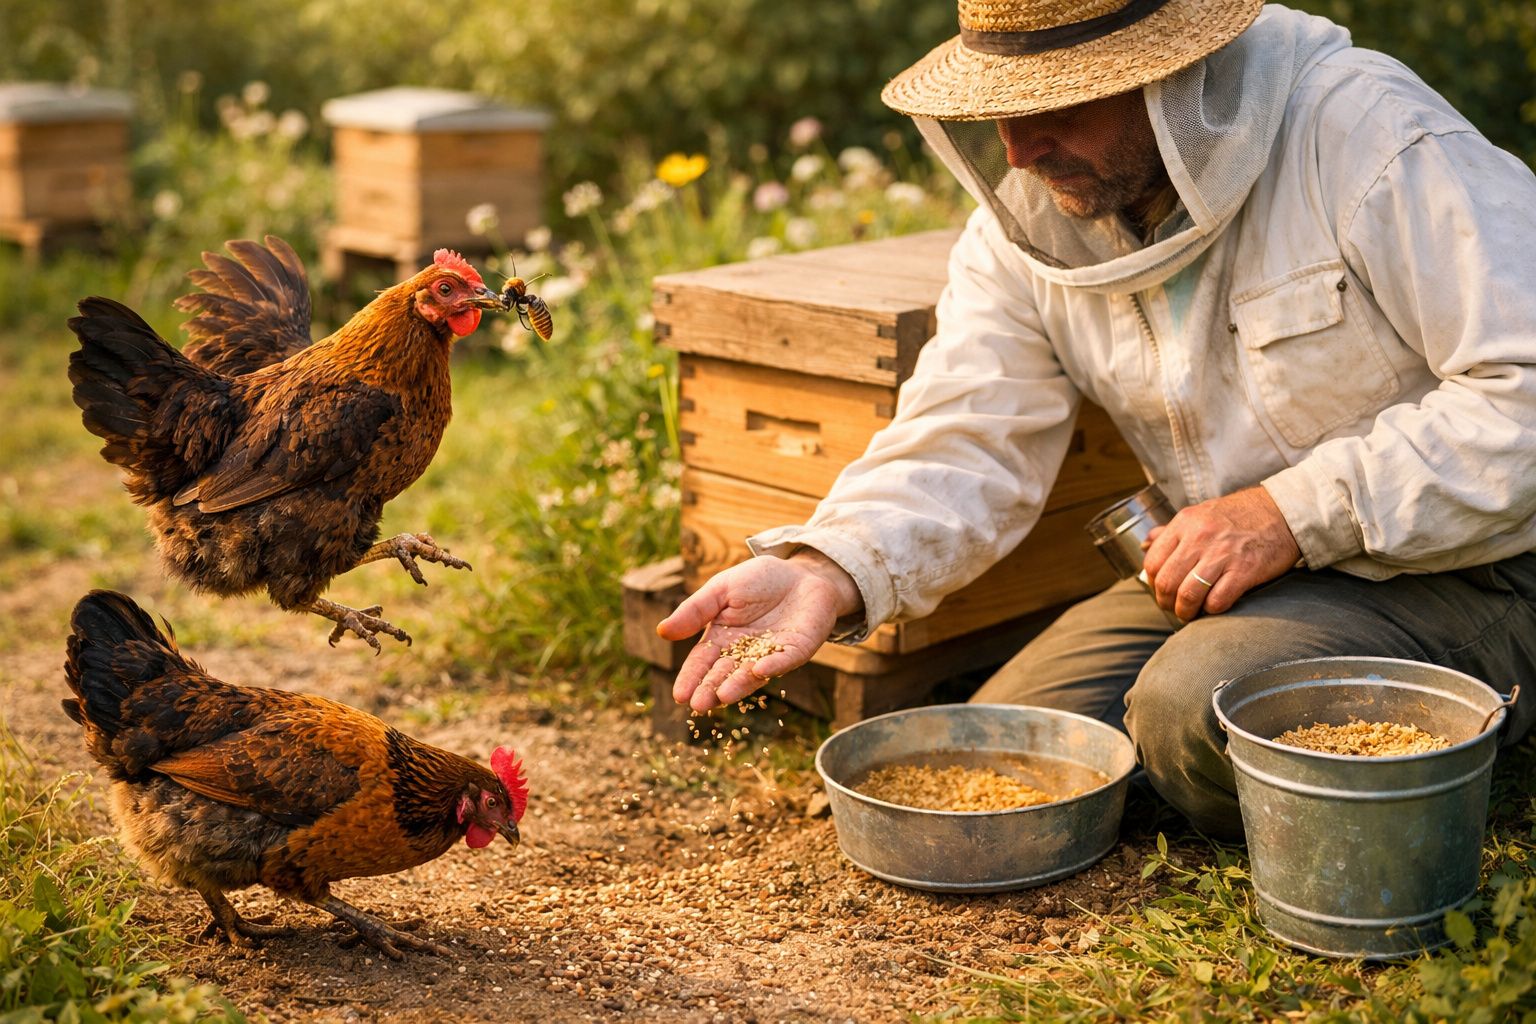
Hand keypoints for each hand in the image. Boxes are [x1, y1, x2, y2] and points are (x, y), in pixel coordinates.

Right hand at [657, 551, 862, 712]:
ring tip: (722, 697)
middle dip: (711, 689)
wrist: (801, 573)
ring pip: (752, 673)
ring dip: (738, 685)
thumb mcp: (720, 589)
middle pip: (724, 674)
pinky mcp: (797, 650)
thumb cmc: (758, 580)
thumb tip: (661, 631)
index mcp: (721, 639)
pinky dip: (774, 665)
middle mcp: (744, 653)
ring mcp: (771, 654)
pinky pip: (785, 660)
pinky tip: (760, 670)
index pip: (701, 662)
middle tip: (698, 705)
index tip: (679, 695)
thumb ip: (695, 611)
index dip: (691, 678)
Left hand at [1142, 486, 1300, 622]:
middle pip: (1167, 582)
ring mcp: (1222, 555)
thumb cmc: (1239, 515)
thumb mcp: (1200, 513)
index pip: (1153, 562)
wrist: (1283, 511)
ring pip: (1188, 595)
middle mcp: (1200, 537)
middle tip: (1173, 607)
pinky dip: (1212, 610)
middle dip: (1166, 602)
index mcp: (1185, 523)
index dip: (1153, 583)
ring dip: (1186, 611)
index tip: (1161, 590)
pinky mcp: (1245, 570)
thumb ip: (1172, 530)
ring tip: (1190, 613)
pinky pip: (1217, 601)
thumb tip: (1145, 543)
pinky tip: (1214, 607)